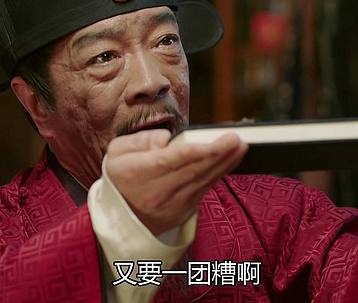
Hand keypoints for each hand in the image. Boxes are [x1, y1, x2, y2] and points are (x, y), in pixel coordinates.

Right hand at [106, 130, 247, 235]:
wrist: (122, 218)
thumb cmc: (122, 178)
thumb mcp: (116, 154)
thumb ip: (139, 140)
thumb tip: (166, 140)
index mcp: (137, 173)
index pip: (168, 163)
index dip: (191, 153)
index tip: (210, 143)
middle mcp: (156, 191)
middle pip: (191, 171)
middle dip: (216, 154)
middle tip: (235, 138)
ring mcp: (173, 204)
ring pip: (202, 181)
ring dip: (224, 163)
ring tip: (240, 146)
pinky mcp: (185, 210)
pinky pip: (205, 189)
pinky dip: (220, 173)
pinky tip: (232, 159)